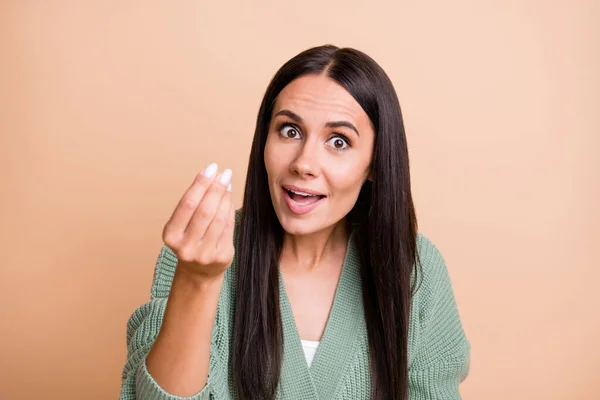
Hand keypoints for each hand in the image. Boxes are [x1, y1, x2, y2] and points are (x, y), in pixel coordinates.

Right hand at [162, 163, 234, 281]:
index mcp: (171, 235)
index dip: (200, 184)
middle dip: (216, 188)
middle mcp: (185, 247)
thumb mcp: (184, 224)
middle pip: (204, 210)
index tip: (211, 168)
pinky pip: (228, 228)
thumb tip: (213, 176)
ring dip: (225, 197)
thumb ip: (195, 203)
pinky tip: (230, 198)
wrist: (199, 272)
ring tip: (227, 183)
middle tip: (224, 173)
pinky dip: (230, 210)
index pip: (187, 204)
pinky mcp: (221, 257)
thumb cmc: (191, 239)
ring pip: (219, 218)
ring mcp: (204, 254)